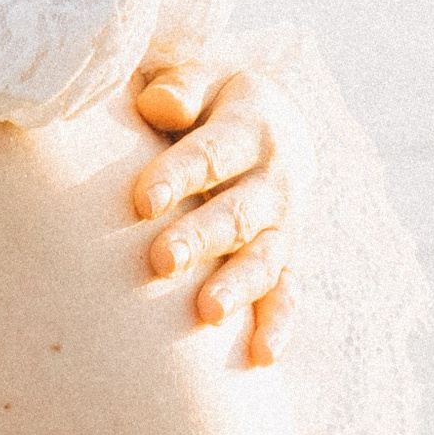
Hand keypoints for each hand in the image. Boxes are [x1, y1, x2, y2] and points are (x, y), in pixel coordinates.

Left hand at [130, 55, 315, 362]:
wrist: (266, 121)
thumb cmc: (203, 100)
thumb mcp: (197, 77)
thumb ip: (178, 87)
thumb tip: (159, 104)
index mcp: (252, 121)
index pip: (212, 151)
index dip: (179, 174)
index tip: (144, 200)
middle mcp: (277, 175)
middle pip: (239, 211)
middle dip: (202, 237)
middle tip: (162, 260)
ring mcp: (286, 222)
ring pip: (266, 258)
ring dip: (239, 286)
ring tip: (207, 314)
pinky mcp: (288, 258)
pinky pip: (289, 294)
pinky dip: (278, 324)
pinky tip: (262, 357)